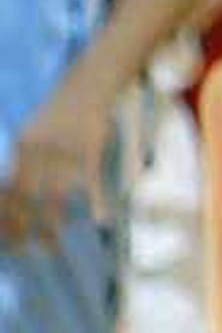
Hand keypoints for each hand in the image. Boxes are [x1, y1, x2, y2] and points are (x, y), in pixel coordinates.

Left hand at [0, 80, 110, 251]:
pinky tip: (101, 220)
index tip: (8, 241)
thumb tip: (13, 188)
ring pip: (56, 194)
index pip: (8, 190)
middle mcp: (39, 150)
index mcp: (23, 147)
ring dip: (54, 222)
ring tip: (52, 246)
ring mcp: (65, 150)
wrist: (91, 82)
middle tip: (28, 249)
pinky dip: (98, 202)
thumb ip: (26, 157)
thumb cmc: (62, 109)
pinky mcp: (91, 147)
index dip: (7, 216)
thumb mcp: (35, 130)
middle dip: (25, 226)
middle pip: (27, 197)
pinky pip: (93, 181)